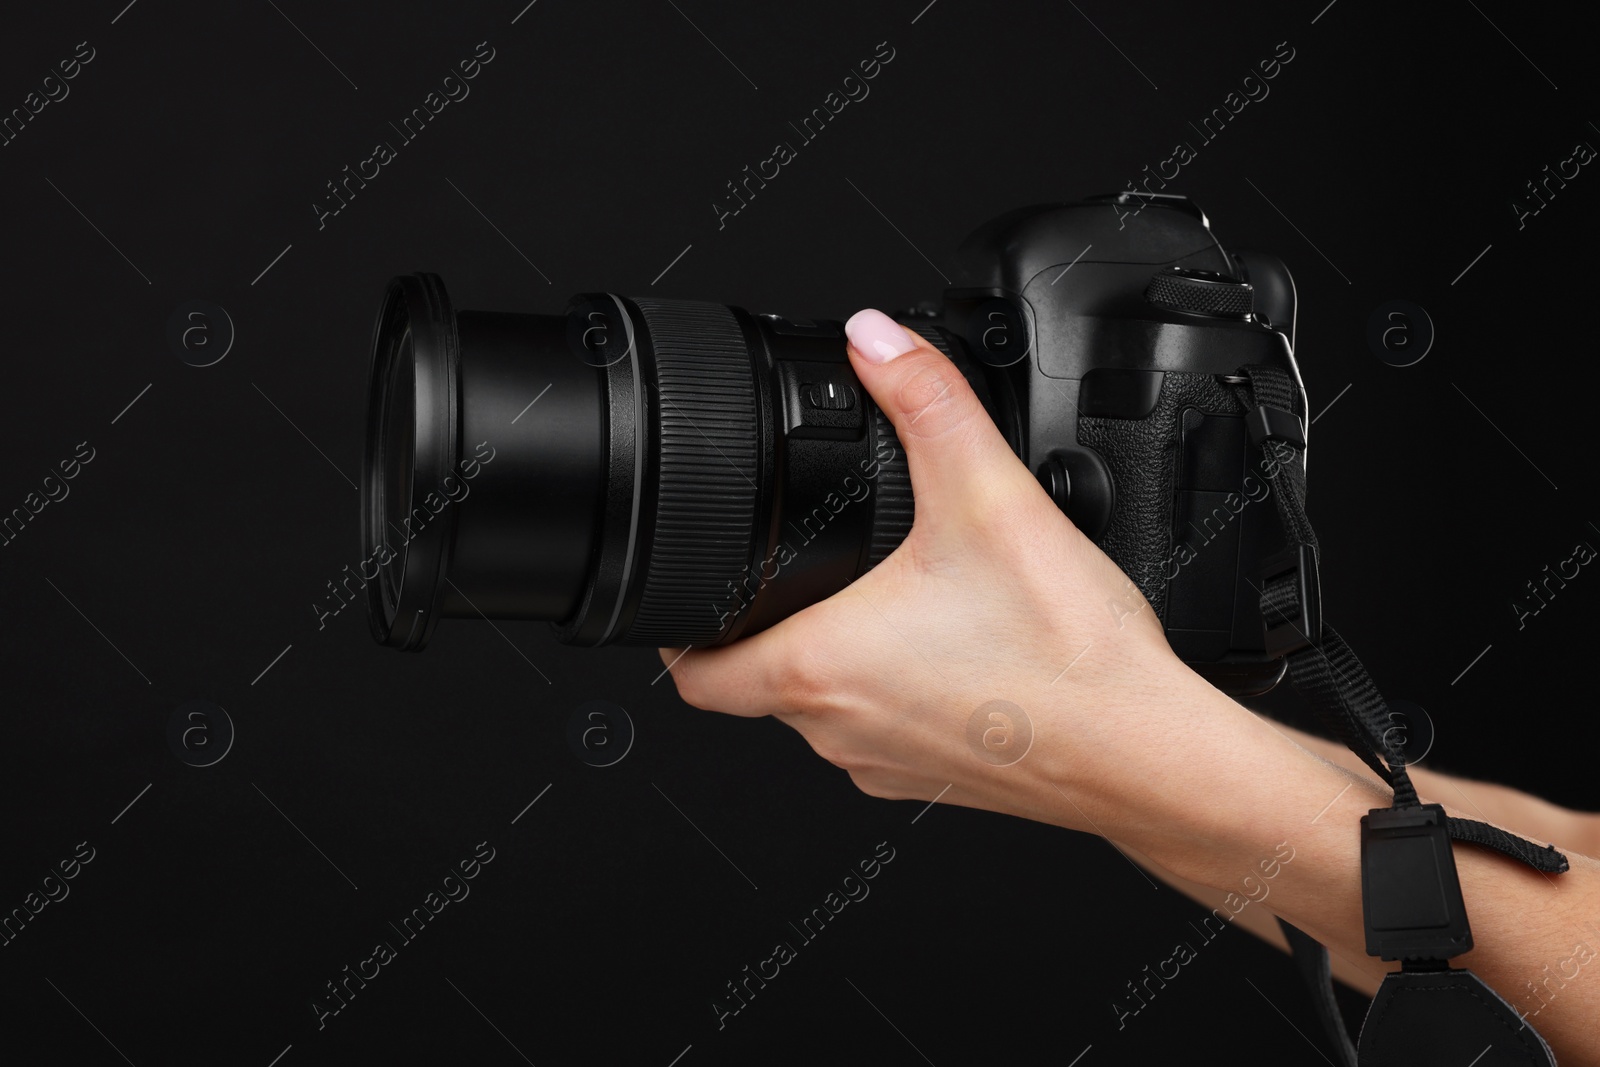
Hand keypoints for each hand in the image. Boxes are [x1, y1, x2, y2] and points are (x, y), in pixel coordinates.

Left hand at [658, 308, 1241, 839]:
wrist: (1150, 754)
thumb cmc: (1069, 660)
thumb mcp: (988, 497)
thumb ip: (927, 401)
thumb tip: (876, 340)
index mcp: (819, 669)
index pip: (693, 676)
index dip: (675, 636)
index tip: (684, 599)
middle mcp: (838, 729)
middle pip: (755, 685)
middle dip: (764, 625)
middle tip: (789, 571)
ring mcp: (885, 764)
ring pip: (820, 709)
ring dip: (829, 656)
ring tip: (877, 597)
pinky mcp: (935, 778)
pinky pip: (880, 731)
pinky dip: (888, 689)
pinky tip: (943, 647)